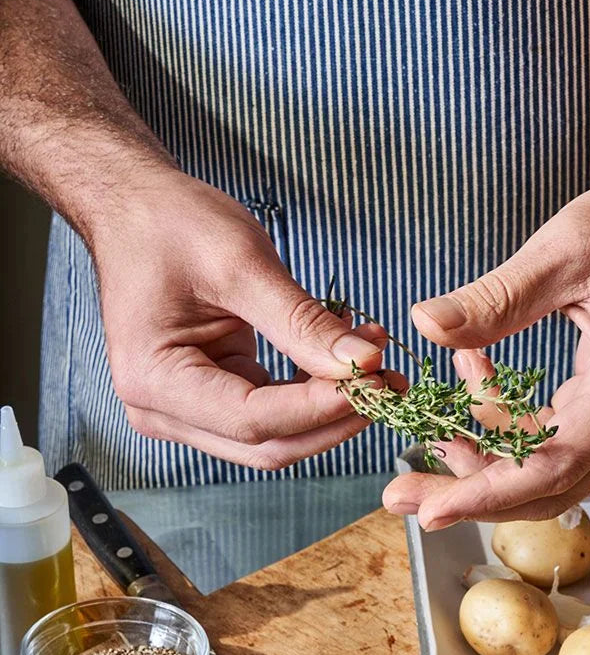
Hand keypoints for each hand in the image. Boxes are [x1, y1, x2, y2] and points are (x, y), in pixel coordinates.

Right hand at [90, 171, 399, 469]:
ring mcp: (186, 412)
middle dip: (334, 416)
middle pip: (267, 444)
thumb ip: (301, 321)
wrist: (136, 210)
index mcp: (154, 381)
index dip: (321, 406)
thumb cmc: (170, 225)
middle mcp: (162, 411)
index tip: (374, 378)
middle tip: (388, 381)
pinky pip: (271, 415)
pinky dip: (312, 394)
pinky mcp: (211, 401)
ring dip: (330, 409)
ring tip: (374, 362)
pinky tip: (344, 361)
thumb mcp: (240, 262)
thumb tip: (363, 363)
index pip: (254, 420)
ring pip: (275, 438)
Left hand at [382, 165, 589, 527]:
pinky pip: (559, 439)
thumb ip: (497, 297)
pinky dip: (511, 422)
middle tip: (400, 489)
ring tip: (431, 423)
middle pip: (547, 487)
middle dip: (470, 492)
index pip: (551, 466)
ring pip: (550, 469)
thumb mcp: (569, 247)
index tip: (426, 508)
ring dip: (487, 455)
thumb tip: (425, 324)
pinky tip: (476, 373)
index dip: (485, 495)